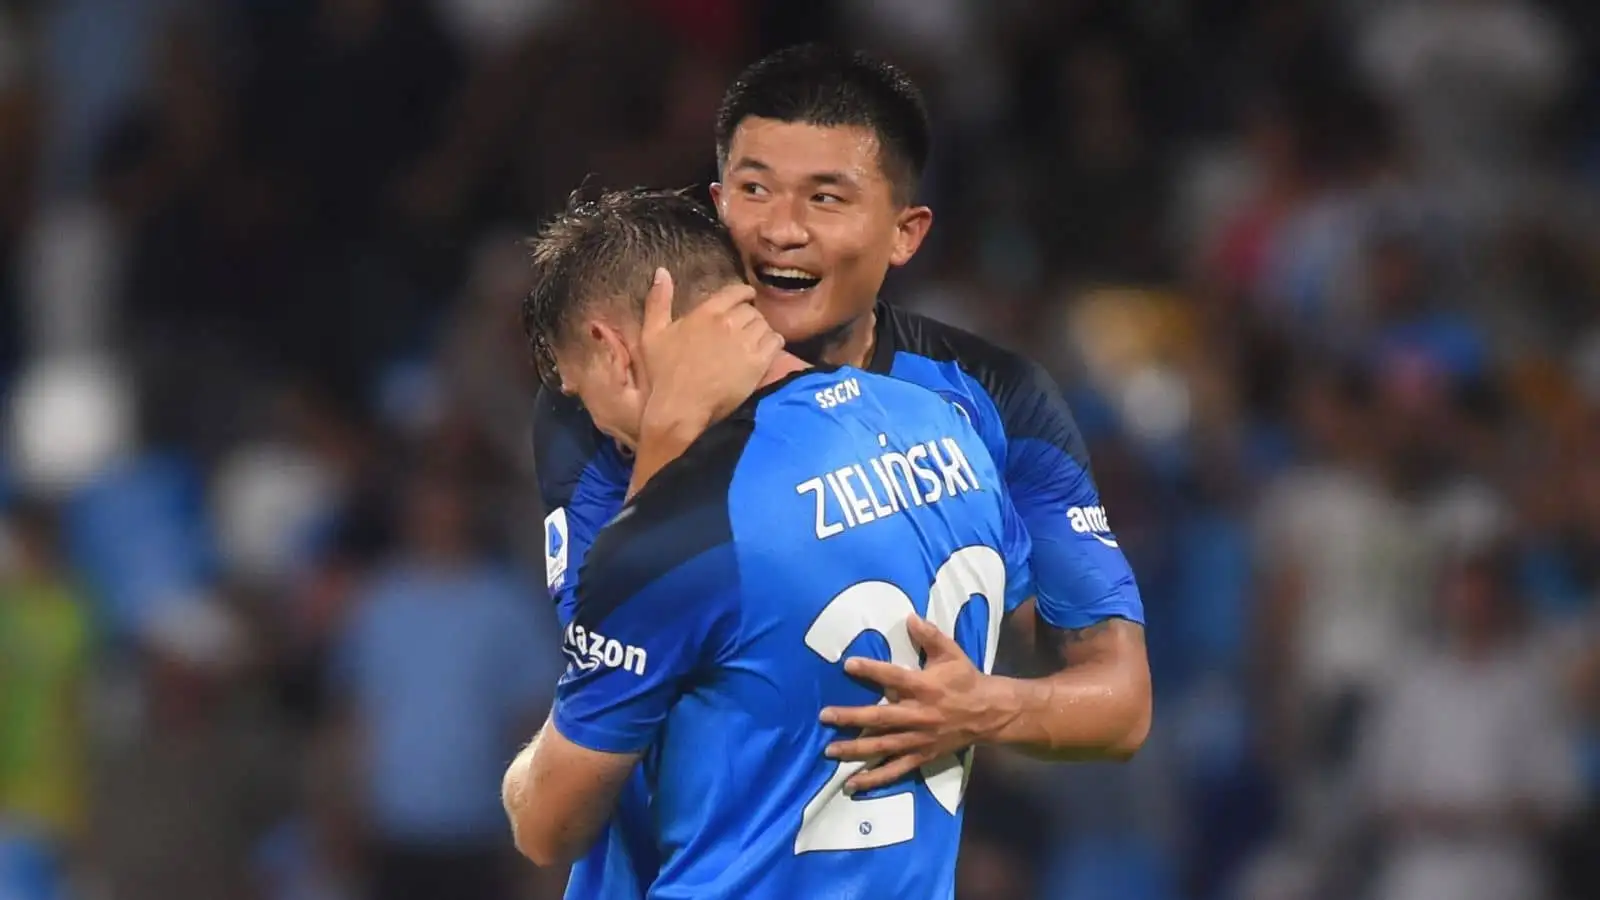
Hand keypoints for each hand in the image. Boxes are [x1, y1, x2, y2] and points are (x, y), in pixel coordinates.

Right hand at [637, 268, 783, 435]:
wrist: (680, 408)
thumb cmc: (663, 373)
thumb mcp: (652, 333)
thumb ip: (658, 301)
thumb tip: (662, 272)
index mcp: (706, 312)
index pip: (736, 291)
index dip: (743, 295)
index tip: (745, 301)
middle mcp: (729, 322)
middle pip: (752, 310)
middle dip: (749, 317)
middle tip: (744, 331)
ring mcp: (745, 342)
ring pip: (765, 325)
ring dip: (760, 331)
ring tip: (753, 342)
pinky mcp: (758, 362)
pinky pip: (776, 342)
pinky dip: (773, 344)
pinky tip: (764, 352)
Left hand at [818, 615, 1015, 792]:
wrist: (989, 713)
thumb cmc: (965, 679)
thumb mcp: (951, 653)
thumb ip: (929, 635)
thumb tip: (909, 616)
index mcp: (925, 687)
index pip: (894, 678)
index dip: (871, 671)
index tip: (848, 665)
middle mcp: (919, 715)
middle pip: (880, 717)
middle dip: (851, 717)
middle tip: (825, 716)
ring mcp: (919, 739)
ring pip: (883, 746)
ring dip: (855, 749)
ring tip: (829, 750)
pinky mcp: (921, 755)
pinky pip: (895, 769)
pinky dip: (874, 779)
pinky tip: (852, 784)